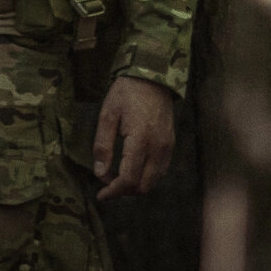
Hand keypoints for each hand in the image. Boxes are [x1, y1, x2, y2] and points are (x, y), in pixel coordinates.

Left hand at [92, 75, 174, 199]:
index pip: (129, 179)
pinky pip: (160, 171)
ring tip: (118, 177)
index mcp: (140, 140)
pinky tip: (133, 168)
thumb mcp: (108, 115)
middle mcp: (158, 147)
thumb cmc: (127, 93)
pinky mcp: (170, 144)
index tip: (101, 195)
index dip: (113, 191)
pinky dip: (146, 177)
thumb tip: (100, 173)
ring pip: (154, 182)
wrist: (153, 76)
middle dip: (124, 191)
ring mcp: (167, 147)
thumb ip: (103, 146)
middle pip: (143, 186)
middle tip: (107, 185)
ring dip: (136, 186)